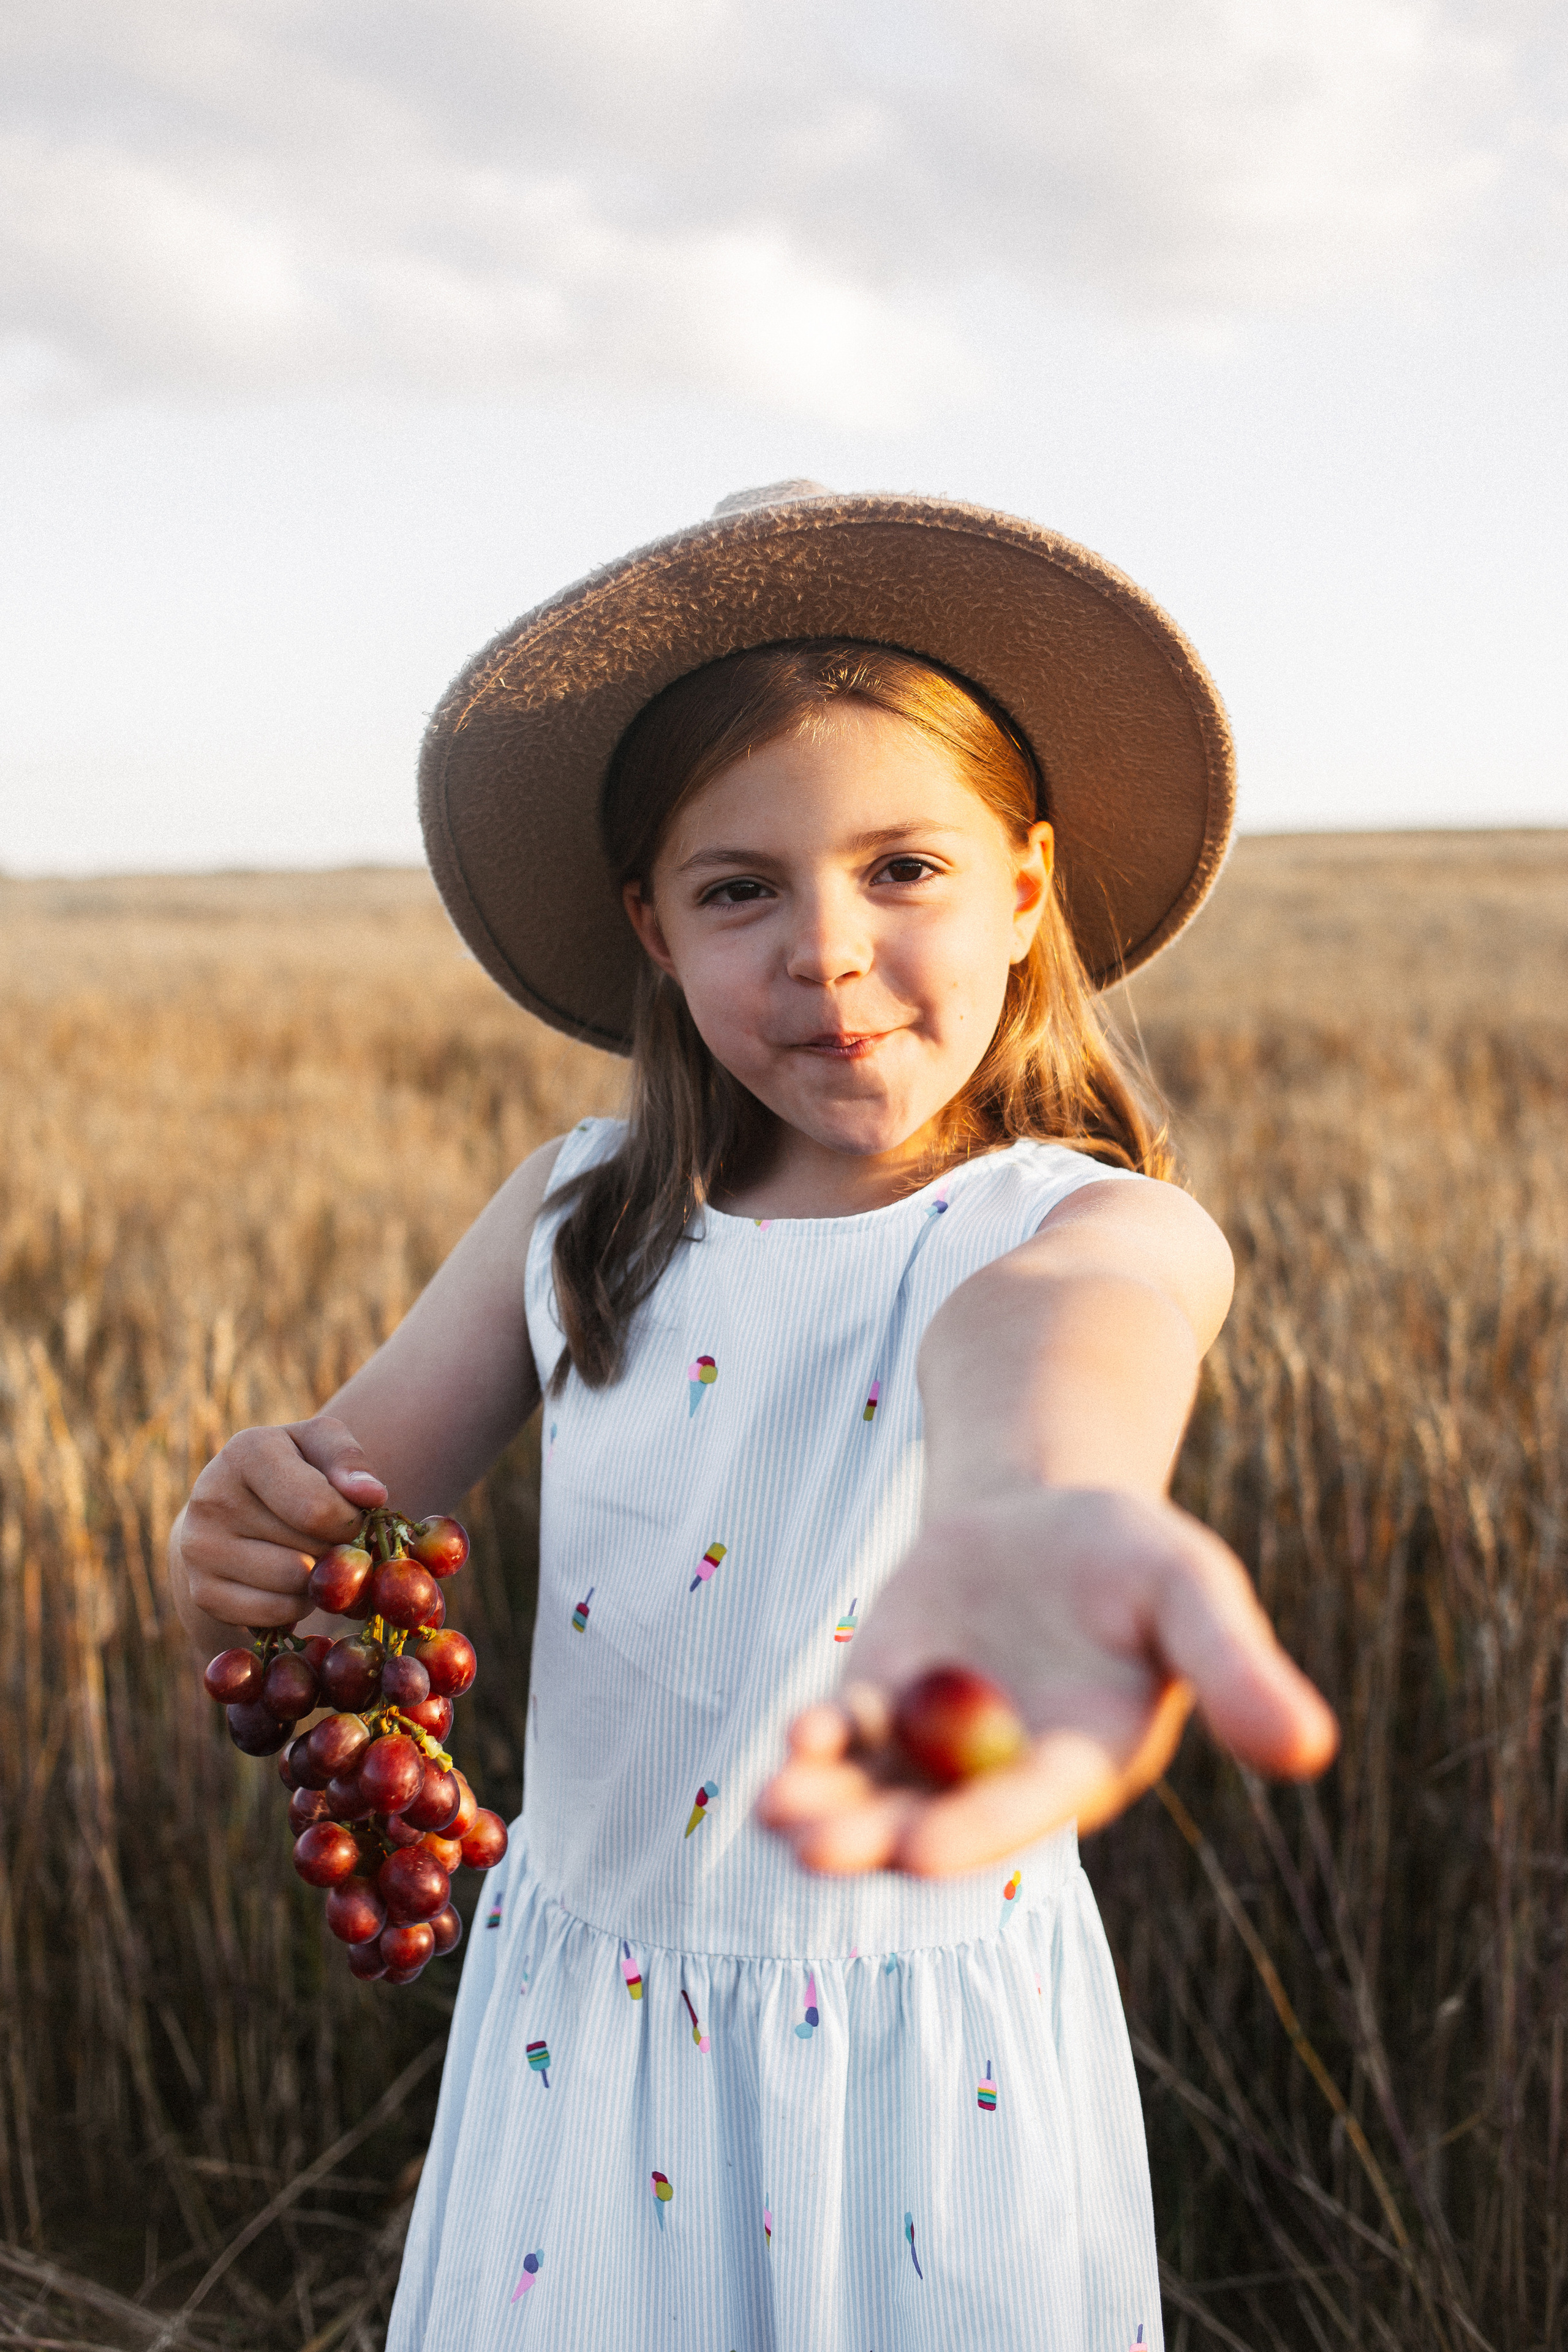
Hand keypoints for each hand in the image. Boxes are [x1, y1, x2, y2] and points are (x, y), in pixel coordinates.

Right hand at [175, 1415, 387, 1633]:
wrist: (230, 1510)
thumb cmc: (292, 1470)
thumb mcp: (321, 1446)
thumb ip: (348, 1460)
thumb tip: (371, 1494)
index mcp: (247, 1452)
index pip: (318, 1510)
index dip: (350, 1522)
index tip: (353, 1516)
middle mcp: (213, 1498)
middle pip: (310, 1549)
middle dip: (334, 1548)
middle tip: (327, 1536)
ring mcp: (200, 1548)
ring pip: (294, 1585)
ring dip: (318, 1579)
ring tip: (307, 1553)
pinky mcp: (202, 1592)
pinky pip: (275, 1613)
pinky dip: (296, 1604)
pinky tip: (287, 1581)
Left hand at [758, 1486, 1337, 1876]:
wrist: (1052, 1512)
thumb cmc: (1137, 1555)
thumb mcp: (1193, 1592)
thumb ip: (1238, 1671)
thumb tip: (1313, 1750)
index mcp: (1083, 1762)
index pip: (1026, 1806)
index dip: (974, 1828)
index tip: (918, 1853)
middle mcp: (1004, 1773)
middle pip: (934, 1817)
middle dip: (876, 1837)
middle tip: (815, 1851)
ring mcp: (938, 1743)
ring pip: (876, 1789)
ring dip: (827, 1806)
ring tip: (773, 1814)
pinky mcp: (886, 1699)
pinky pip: (846, 1737)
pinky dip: (815, 1747)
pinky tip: (786, 1752)